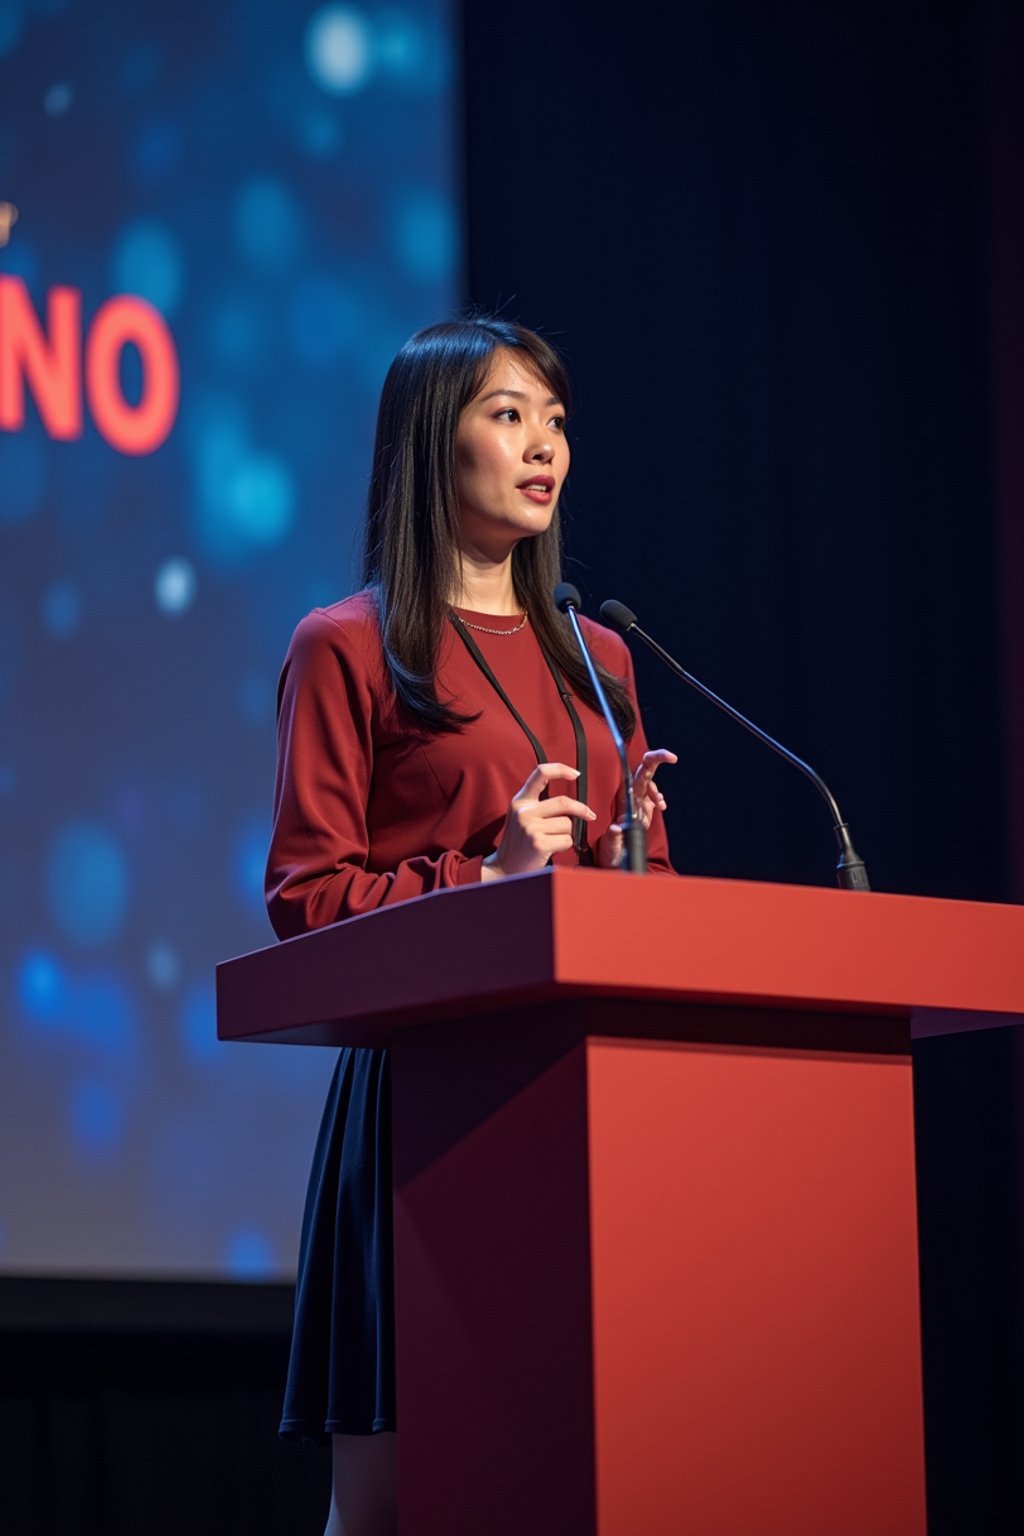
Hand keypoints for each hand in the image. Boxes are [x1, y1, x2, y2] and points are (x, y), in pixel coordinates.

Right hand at [481, 762, 596, 880]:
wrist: (504, 868)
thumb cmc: (520, 842)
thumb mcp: (522, 816)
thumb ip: (539, 804)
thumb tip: (570, 800)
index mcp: (520, 800)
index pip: (540, 773)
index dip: (560, 769)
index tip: (576, 774)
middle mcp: (524, 811)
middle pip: (563, 803)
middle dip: (581, 809)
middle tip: (590, 815)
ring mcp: (530, 827)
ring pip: (567, 824)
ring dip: (566, 834)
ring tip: (551, 841)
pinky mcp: (538, 843)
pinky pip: (566, 840)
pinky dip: (564, 846)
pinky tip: (551, 850)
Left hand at [596, 748, 677, 868]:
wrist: (613, 862)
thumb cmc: (610, 853)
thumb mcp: (611, 847)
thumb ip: (614, 838)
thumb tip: (617, 828)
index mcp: (625, 800)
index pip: (637, 775)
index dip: (651, 761)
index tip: (666, 758)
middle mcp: (631, 798)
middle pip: (644, 771)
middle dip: (658, 759)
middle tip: (672, 757)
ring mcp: (637, 804)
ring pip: (649, 784)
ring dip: (657, 789)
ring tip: (660, 804)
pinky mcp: (643, 811)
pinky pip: (652, 797)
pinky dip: (659, 798)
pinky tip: (660, 806)